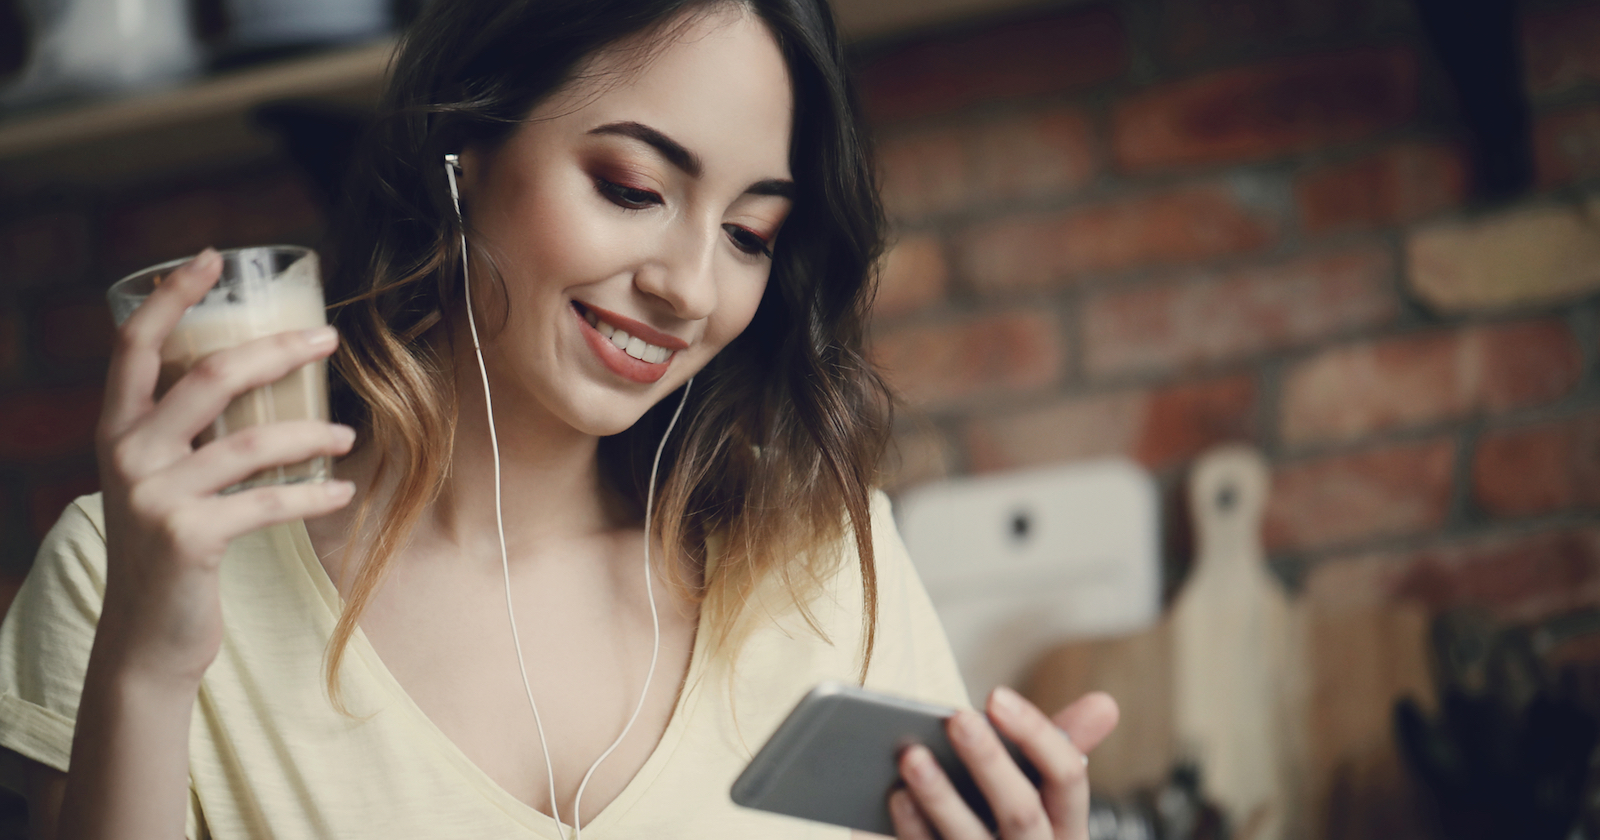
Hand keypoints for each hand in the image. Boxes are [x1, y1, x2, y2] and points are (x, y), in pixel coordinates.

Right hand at [95, 248, 356, 687]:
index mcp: (116, 430)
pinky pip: (267, 501)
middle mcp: (127, 455)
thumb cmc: (169, 546)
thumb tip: (251, 374)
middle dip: (277, 350)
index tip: (211, 256)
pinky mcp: (189, 537)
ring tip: (347, 432)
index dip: (171, 296)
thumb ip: (183, 433)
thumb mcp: (158, 480)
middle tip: (330, 339)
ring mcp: (155, 497)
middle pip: (210, 376)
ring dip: (310, 432)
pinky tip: (343, 490)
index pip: (135, 346)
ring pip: (250, 440)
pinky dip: (313, 493)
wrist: (147, 636)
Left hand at [889, 687, 1119, 839]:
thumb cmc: (1011, 827)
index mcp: (1067, 828)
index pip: (1068, 777)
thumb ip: (1061, 746)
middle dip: (988, 762)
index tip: (994, 696)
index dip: (1036, 734)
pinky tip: (895, 797)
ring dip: (940, 796)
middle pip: (1021, 812)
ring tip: (911, 754)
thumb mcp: (1043, 795)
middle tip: (955, 717)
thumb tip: (1105, 703)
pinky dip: (912, 829)